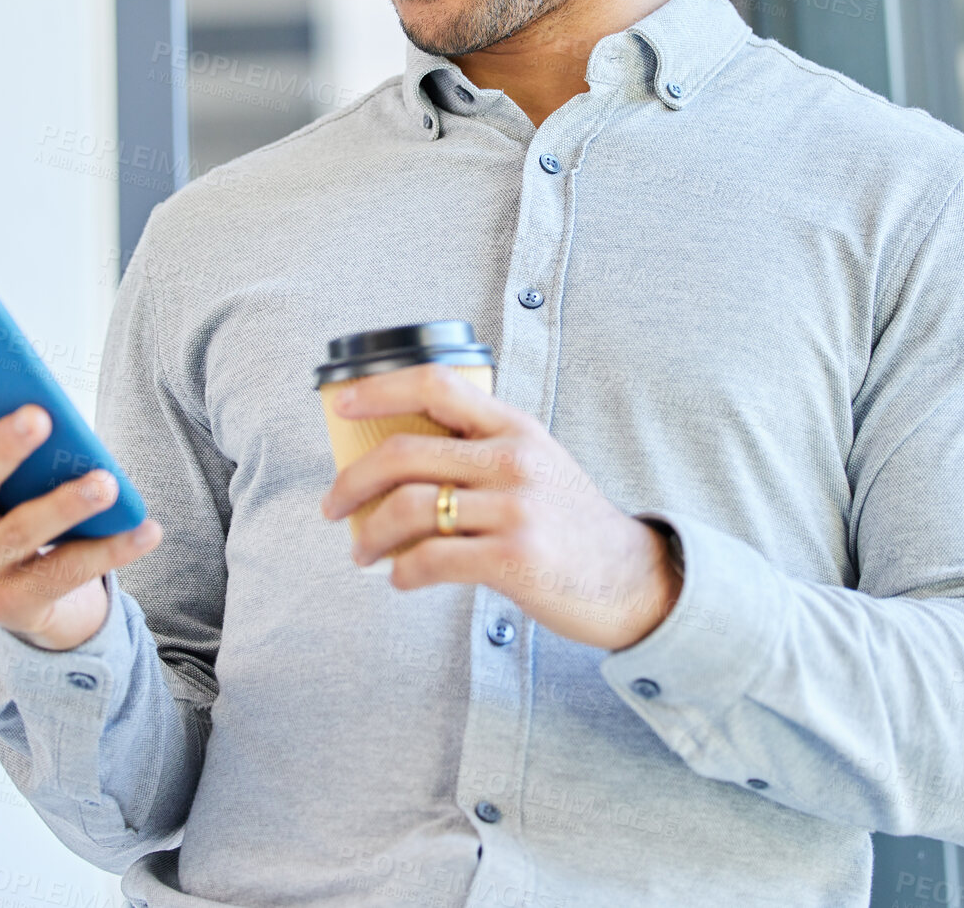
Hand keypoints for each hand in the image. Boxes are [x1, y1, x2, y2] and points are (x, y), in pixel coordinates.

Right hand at [0, 369, 162, 649]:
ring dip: (66, 503)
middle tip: (39, 416)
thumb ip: (24, 450)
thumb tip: (54, 410)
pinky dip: (112, 548)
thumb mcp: (20, 482)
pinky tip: (147, 529)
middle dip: (2, 449)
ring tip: (107, 483)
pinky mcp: (12, 606)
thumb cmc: (32, 519)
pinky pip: (66, 572)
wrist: (46, 604)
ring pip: (20, 531)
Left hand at [320, 364, 682, 650]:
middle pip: (405, 453)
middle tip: (332, 505)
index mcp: (515, 428)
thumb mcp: (536, 464)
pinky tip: (401, 578)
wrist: (631, 579)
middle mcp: (513, 459)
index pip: (438, 385)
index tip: (341, 405)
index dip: (380, 390)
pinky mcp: (512, 558)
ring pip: (408, 509)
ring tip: (362, 552)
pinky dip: (402, 572)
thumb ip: (481, 451)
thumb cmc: (571, 523)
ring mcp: (514, 508)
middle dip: (352, 481)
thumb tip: (399, 461)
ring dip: (369, 534)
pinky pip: (430, 560)